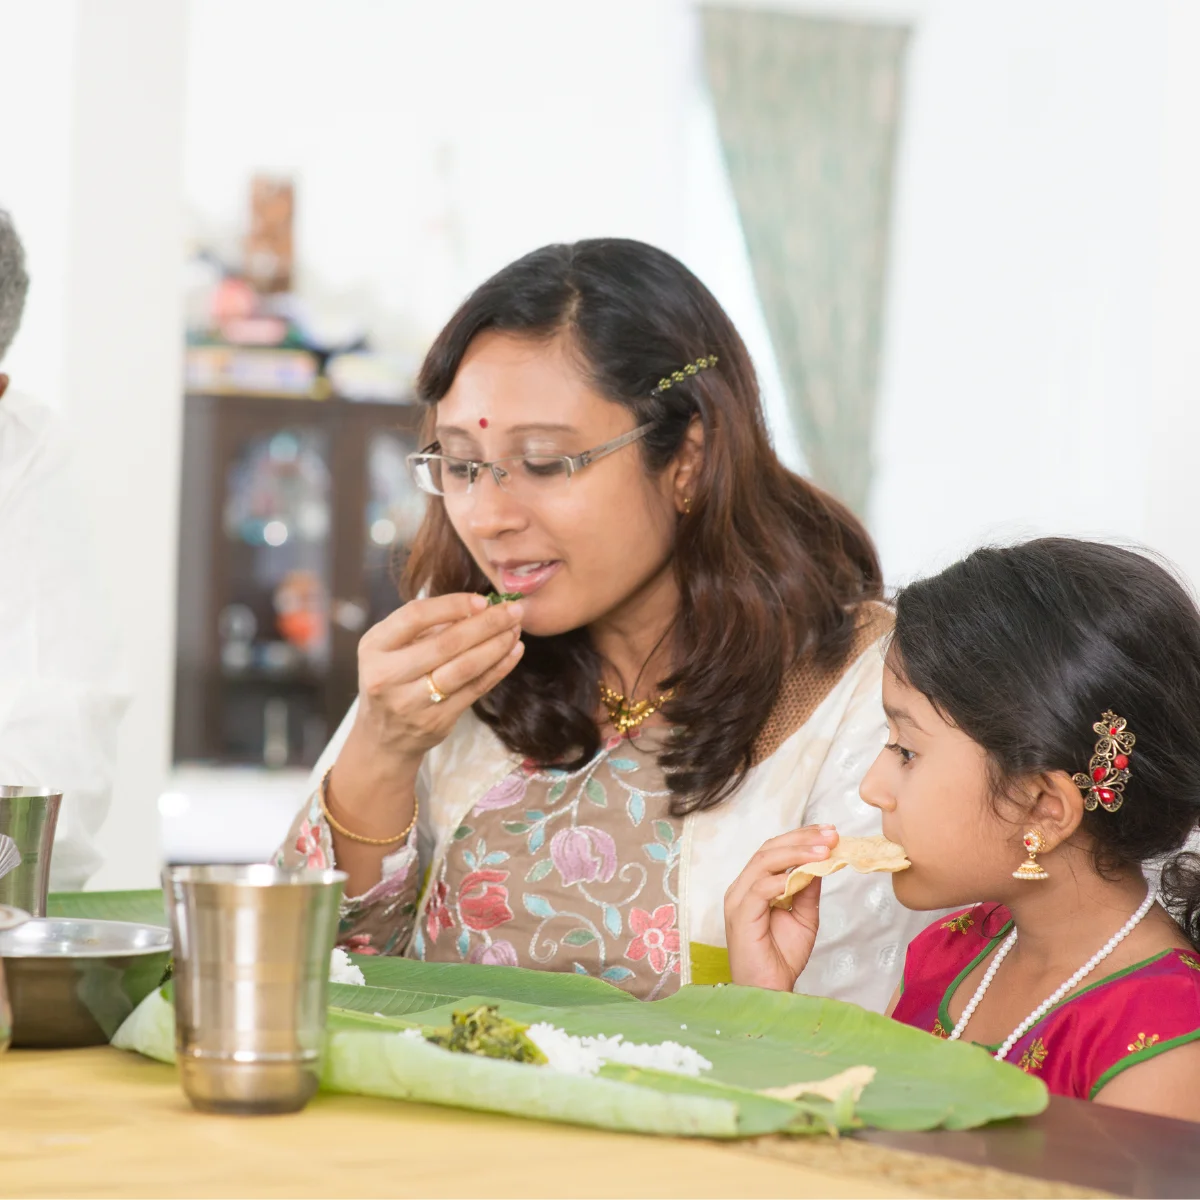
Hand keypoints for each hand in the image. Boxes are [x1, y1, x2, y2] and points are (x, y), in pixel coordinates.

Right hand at [350, 592, 524, 771]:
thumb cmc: (392, 677)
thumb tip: (479, 606)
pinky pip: (475, 689)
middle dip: (486, 623)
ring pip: (465, 668)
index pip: (415, 617)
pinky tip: (514, 651)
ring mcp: (412, 702)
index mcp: (374, 647)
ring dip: (497, 645)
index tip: (483, 600)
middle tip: (513, 610)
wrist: (383, 736)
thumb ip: (427, 626)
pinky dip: (499, 668)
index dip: (452, 605)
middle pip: (446, 644)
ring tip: (516, 629)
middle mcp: (388, 675)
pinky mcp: (437, 721)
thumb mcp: (392, 646)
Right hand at [723, 825, 838, 991]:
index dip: (802, 837)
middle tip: (831, 834)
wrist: (771, 993)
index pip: (775, 850)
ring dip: (797, 852)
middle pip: (769, 849)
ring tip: (824, 849)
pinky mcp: (741, 915)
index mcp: (755, 884)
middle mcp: (743, 886)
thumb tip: (823, 861)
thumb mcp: (804, 917)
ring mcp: (739, 899)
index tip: (830, 831)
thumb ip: (808, 889)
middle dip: (802, 838)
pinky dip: (782, 879)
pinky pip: (760, 889)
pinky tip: (804, 874)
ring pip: (764, 862)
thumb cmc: (782, 957)